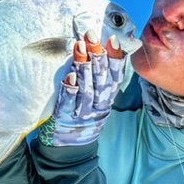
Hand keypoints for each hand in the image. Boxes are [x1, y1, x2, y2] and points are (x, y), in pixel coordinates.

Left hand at [39, 31, 125, 146]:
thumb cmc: (84, 114)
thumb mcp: (98, 98)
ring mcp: (84, 113)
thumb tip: (101, 47)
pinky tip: (70, 76)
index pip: (116, 76)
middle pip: (101, 78)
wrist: (71, 148)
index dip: (116, 58)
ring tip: (79, 46)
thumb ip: (100, 77)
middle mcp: (99, 105)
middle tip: (91, 34)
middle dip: (97, 55)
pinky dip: (71, 90)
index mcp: (108, 98)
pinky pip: (70, 104)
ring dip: (84, 66)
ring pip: (87, 88)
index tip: (112, 39)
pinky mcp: (67, 119)